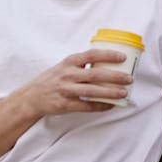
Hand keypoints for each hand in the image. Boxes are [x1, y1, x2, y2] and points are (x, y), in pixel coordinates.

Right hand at [17, 48, 133, 117]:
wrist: (32, 97)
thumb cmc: (52, 79)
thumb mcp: (64, 66)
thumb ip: (81, 64)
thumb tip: (106, 62)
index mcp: (69, 62)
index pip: (91, 55)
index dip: (108, 55)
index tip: (122, 57)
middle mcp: (67, 74)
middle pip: (95, 74)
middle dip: (115, 76)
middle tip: (129, 78)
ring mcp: (66, 90)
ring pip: (93, 91)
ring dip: (110, 92)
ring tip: (124, 93)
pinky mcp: (65, 104)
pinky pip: (87, 106)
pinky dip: (100, 106)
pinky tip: (110, 105)